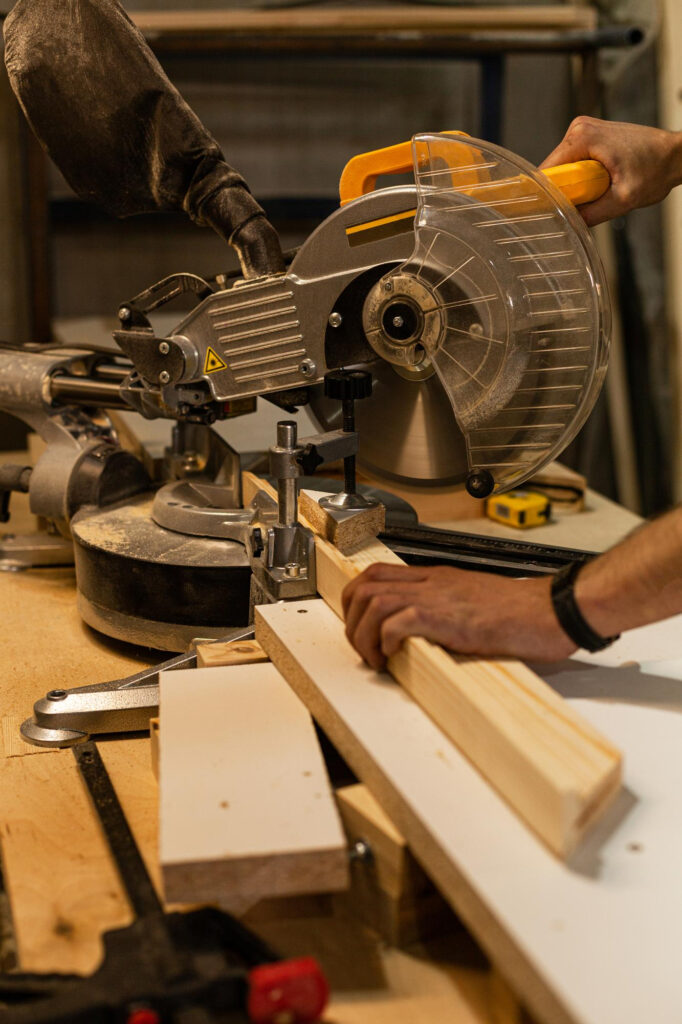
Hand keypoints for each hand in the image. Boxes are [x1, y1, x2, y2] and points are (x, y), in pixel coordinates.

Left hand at [342, 563, 575, 668]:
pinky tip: (392, 657)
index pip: (377, 574)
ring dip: (363, 634)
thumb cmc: (525, 612)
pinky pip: (397, 621)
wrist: (553, 609)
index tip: (359, 626)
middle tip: (362, 648)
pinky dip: (384, 640)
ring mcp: (439, 598)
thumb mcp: (476, 604)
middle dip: (351, 619)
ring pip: (374, 602)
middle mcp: (432, 583)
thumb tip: (426, 635)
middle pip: (365, 585)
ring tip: (374, 659)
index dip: (356, 600)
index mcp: (437, 579)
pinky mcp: (448, 618)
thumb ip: (449, 612)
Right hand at [539, 116, 681, 225]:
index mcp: (582, 138)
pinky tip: (600, 182)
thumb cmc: (656, 168)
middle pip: (553, 171)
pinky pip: (574, 164)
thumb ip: (593, 214)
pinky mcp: (590, 137)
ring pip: (563, 169)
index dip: (546, 195)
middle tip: (589, 201)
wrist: (675, 154)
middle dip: (565, 191)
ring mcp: (584, 131)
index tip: (551, 213)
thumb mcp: (624, 199)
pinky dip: (582, 178)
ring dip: (575, 185)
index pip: (546, 172)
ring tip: (600, 189)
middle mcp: (579, 129)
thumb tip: (568, 225)